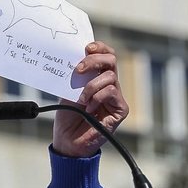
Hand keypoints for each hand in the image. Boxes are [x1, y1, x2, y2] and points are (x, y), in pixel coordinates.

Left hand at [52, 41, 128, 157]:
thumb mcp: (68, 91)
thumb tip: (76, 57)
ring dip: (90, 86)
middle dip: (94, 60)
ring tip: (81, 100)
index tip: (86, 47)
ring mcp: (116, 97)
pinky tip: (89, 109)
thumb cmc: (67, 117)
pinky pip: (110, 92)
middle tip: (78, 70)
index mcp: (96, 77)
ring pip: (109, 77)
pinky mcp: (120, 109)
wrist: (68, 141)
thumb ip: (76, 76)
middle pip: (111, 59)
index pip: (105, 55)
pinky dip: (96, 98)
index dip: (99, 47)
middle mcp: (109, 84)